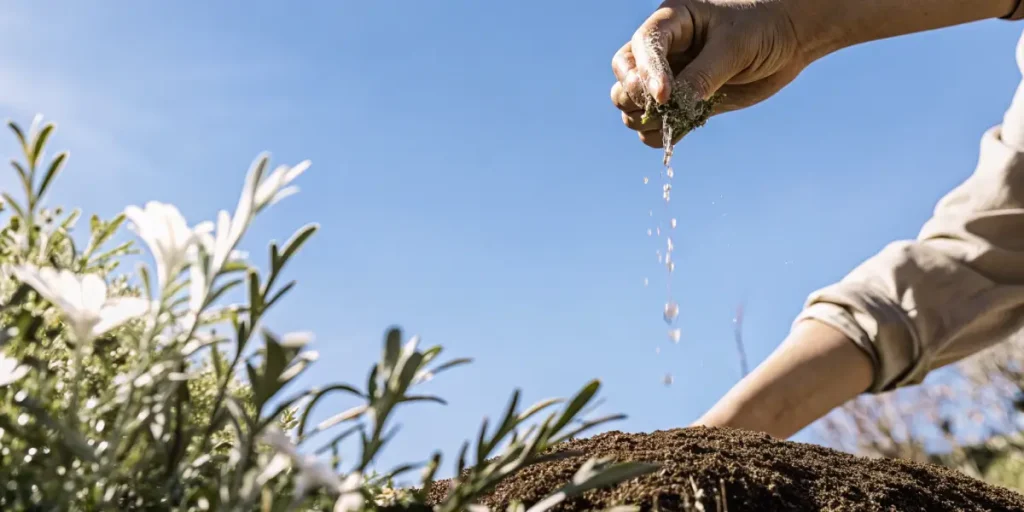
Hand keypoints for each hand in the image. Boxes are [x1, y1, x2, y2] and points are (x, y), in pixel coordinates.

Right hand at [610, 0, 813, 147]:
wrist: (788, 40)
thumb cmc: (763, 28)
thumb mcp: (735, 46)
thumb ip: (704, 74)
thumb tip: (676, 106)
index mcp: (671, 23)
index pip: (642, 46)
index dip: (647, 73)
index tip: (665, 96)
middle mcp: (662, 51)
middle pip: (624, 79)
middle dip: (636, 97)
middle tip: (666, 106)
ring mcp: (669, 79)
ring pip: (630, 106)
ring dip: (646, 120)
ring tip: (678, 118)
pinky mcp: (681, 104)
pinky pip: (652, 129)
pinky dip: (661, 136)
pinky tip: (684, 128)